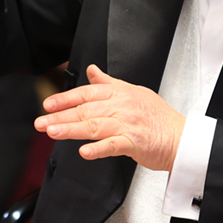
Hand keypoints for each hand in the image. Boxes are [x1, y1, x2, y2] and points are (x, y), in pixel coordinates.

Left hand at [35, 64, 184, 170]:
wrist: (182, 137)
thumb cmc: (159, 118)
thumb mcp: (133, 92)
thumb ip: (109, 82)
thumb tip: (92, 71)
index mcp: (121, 93)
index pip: (88, 92)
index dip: (66, 98)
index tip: (48, 104)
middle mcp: (122, 106)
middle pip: (86, 109)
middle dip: (60, 115)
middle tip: (41, 122)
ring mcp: (128, 124)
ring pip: (94, 125)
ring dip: (71, 129)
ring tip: (53, 132)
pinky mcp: (135, 143)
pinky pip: (112, 145)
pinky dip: (97, 149)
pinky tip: (83, 152)